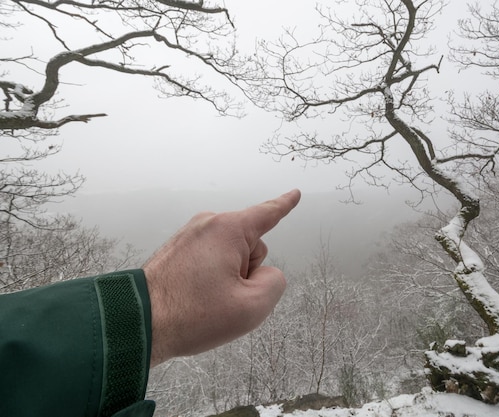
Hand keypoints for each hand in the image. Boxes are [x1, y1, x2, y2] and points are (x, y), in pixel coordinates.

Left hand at [143, 189, 300, 366]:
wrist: (137, 322)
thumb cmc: (193, 314)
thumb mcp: (252, 306)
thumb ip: (274, 282)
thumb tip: (263, 275)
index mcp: (227, 229)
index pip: (267, 214)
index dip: (285, 205)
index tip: (295, 193)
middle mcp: (207, 224)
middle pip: (250, 247)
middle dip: (247, 273)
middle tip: (223, 298)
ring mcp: (189, 236)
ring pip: (230, 257)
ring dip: (228, 279)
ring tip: (204, 301)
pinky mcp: (177, 250)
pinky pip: (210, 262)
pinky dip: (210, 280)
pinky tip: (195, 298)